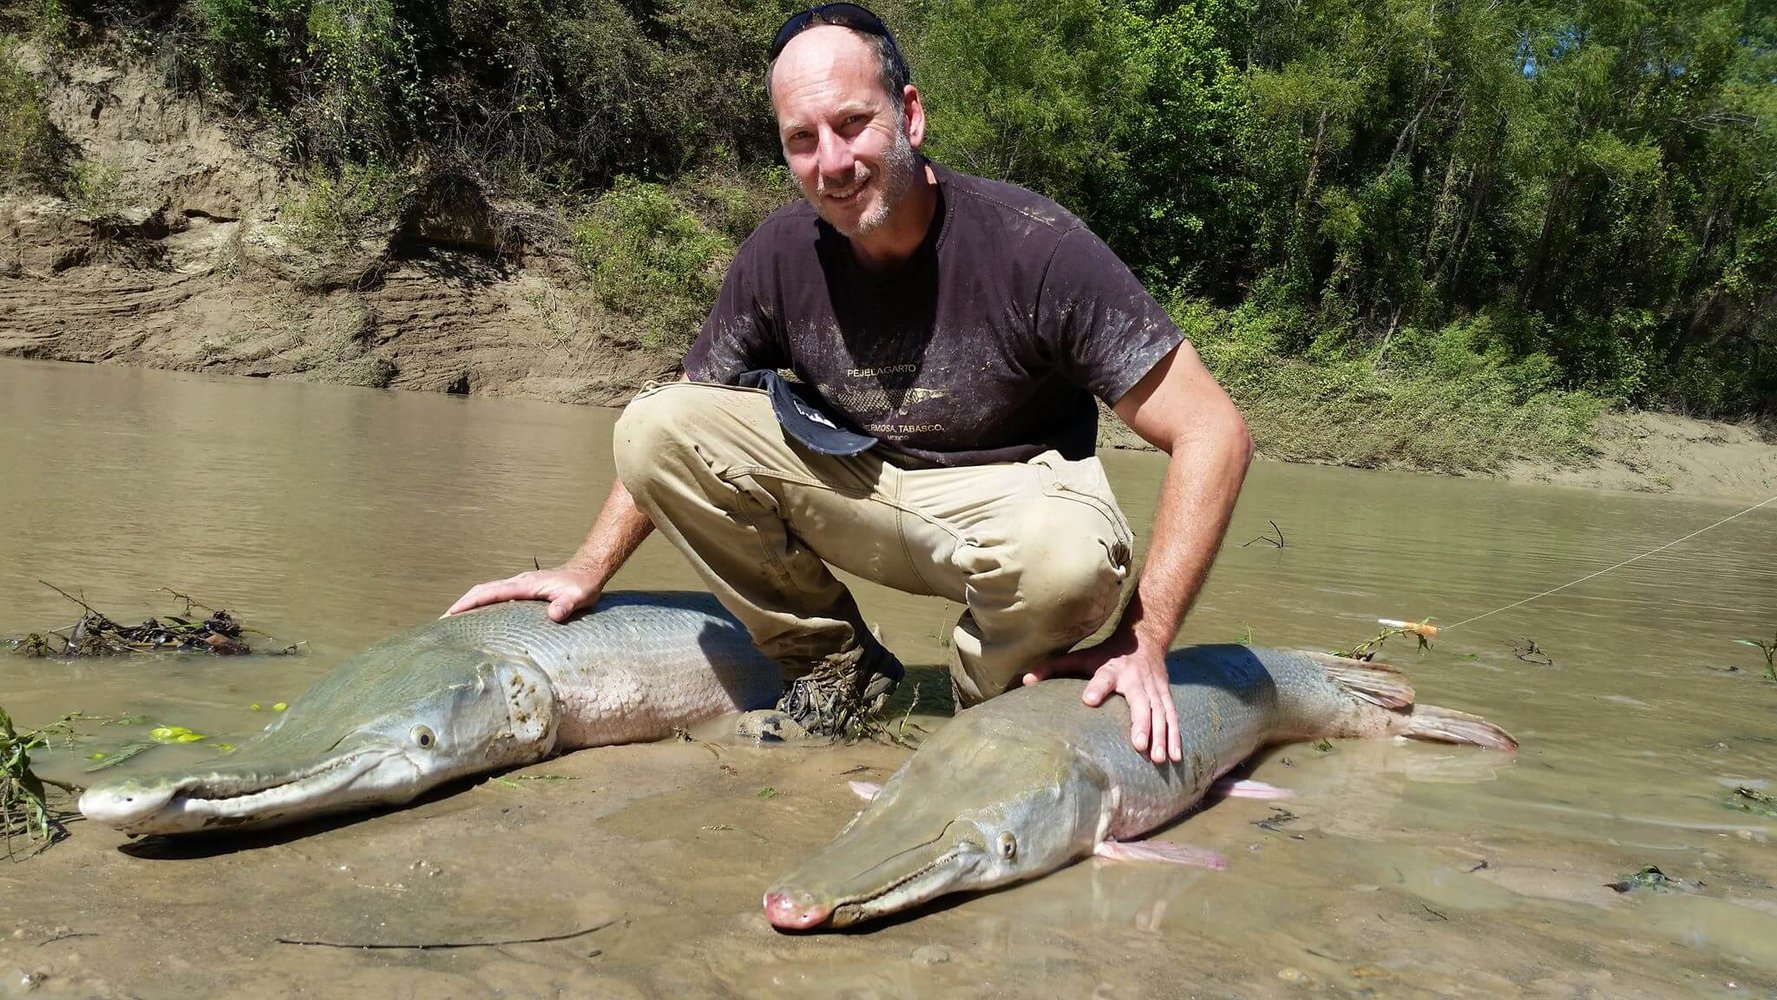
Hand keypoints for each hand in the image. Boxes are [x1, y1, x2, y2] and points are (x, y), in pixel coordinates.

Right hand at [443, 566, 602, 622]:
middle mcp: (517, 582)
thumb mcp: (579, 597)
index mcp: (524, 585)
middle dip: (461, 605)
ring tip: (452, 621)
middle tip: (441, 622)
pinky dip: (481, 603)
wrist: (588, 571)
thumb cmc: (583, 586)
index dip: (470, 604)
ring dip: (468, 603)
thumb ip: (567, 605)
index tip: (451, 614)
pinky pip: (495, 595)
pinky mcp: (522, 589)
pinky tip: (478, 617)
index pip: (490, 594)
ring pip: (486, 592)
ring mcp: (519, 584)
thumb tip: (555, 615)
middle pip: (482, 591)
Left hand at [1022, 640, 1180, 763]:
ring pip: (1161, 713)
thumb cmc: (1106, 654)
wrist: (1145, 640)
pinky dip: (1176, 737)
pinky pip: (1173, 718)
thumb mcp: (1080, 657)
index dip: (1097, 687)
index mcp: (1112, 669)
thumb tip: (1025, 681)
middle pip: (1140, 701)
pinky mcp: (1166, 696)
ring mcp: (1154, 689)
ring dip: (1162, 736)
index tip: (1088, 699)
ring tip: (1158, 759)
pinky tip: (1176, 758)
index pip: (1103, 677)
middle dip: (1141, 723)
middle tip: (1138, 746)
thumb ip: (1054, 668)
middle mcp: (1136, 680)